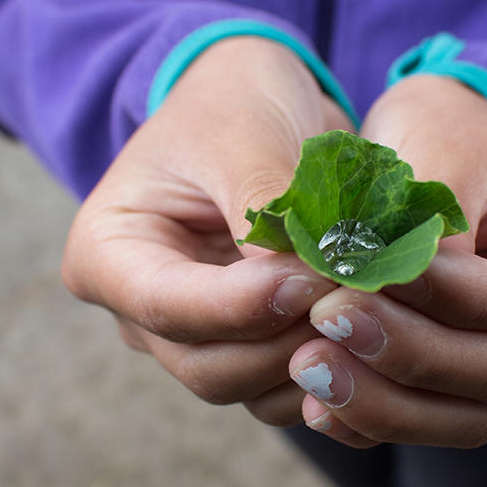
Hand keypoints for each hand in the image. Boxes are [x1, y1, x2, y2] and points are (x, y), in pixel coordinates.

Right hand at [61, 37, 349, 425]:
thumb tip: (306, 282)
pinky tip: (378, 332)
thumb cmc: (234, 102)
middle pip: (209, 365)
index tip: (314, 277)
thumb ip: (266, 210)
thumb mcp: (243, 136)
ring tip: (373, 309)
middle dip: (287, 340)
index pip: (168, 306)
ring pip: (252, 387)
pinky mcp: (247, 344)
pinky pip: (285, 384)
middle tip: (358, 297)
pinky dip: (332, 367)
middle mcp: (141, 312)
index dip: (245, 305)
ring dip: (317, 359)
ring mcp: (195, 335)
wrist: (257, 99)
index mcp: (108, 255)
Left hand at [288, 75, 486, 447]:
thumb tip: (377, 296)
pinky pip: (439, 422)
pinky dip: (377, 417)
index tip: (372, 275)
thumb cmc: (449, 130)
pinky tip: (315, 400)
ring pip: (476, 411)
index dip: (456, 298)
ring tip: (307, 364)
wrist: (442, 152)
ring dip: (387, 401)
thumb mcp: (439, 141)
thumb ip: (422, 218)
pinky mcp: (483, 386)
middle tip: (325, 318)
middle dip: (414, 353)